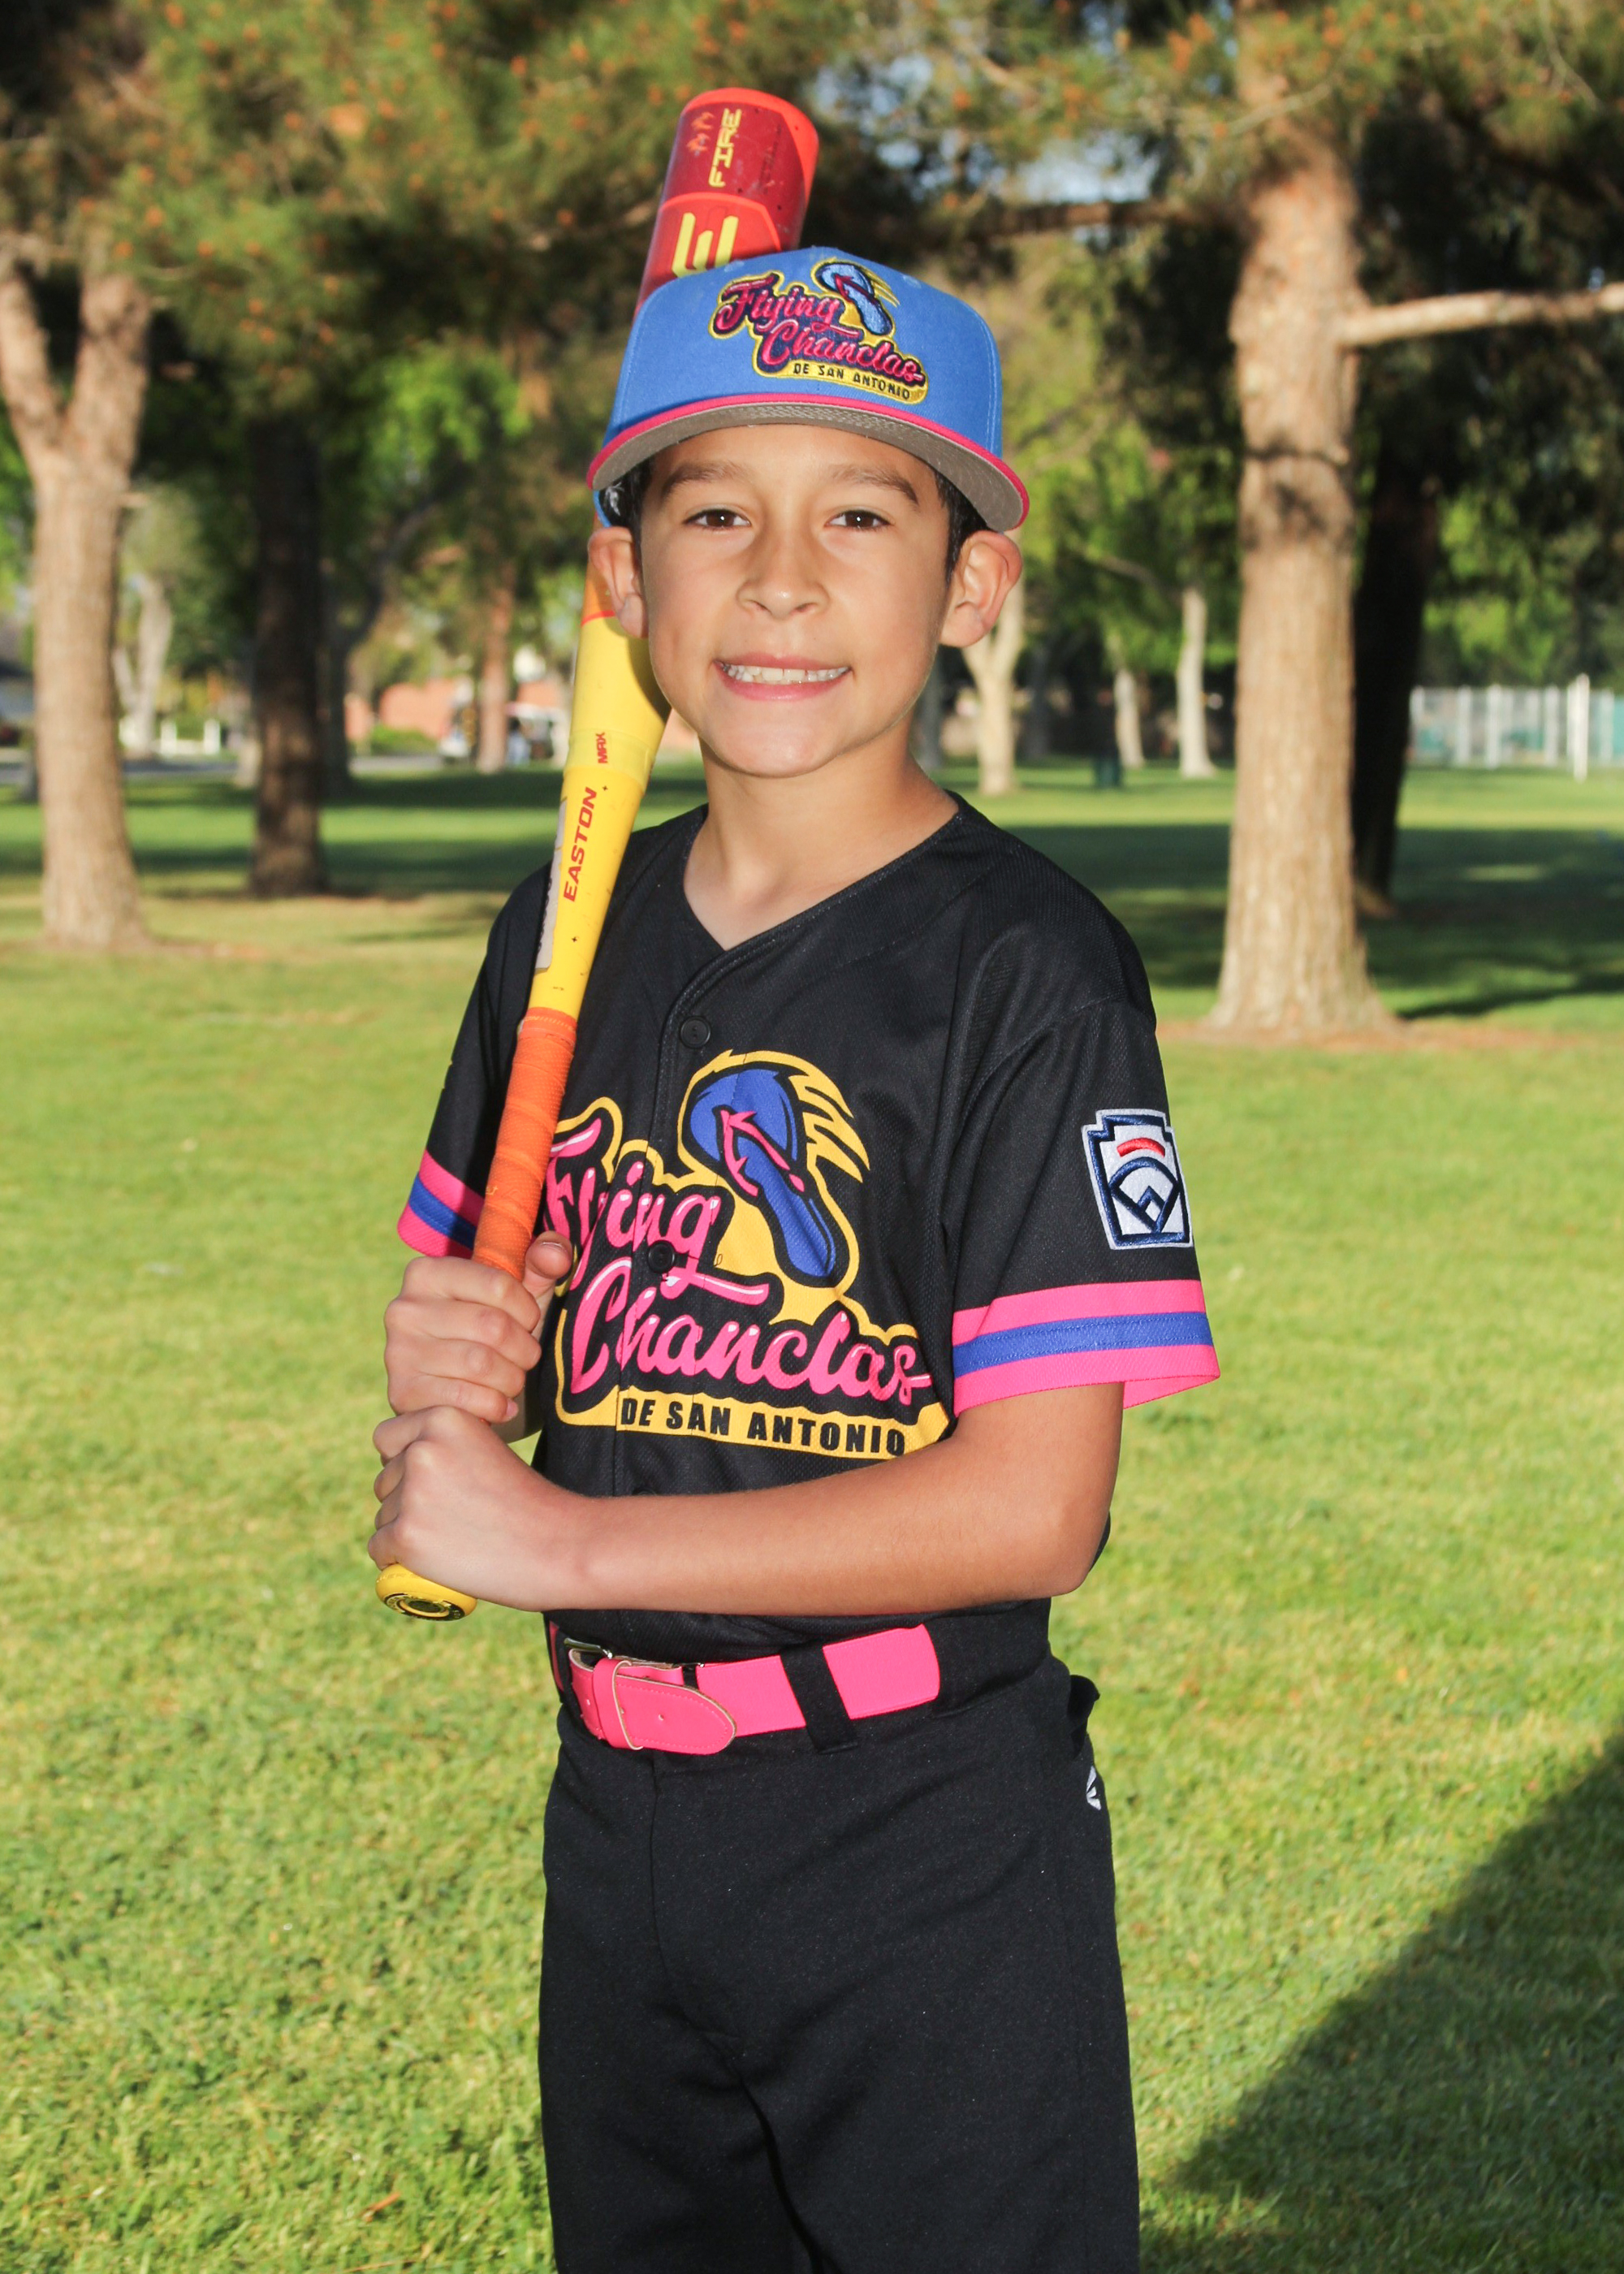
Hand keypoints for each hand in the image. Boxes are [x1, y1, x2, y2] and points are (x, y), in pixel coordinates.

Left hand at [369, 1404, 579, 1611]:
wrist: (560, 1545)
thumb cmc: (529, 1504)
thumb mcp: (486, 1451)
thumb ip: (445, 1450)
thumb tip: (400, 1467)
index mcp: (444, 1418)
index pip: (387, 1438)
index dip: (404, 1462)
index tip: (432, 1484)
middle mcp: (422, 1449)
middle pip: (384, 1480)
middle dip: (405, 1500)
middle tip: (452, 1520)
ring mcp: (412, 1493)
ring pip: (383, 1516)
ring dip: (406, 1531)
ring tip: (455, 1540)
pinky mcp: (407, 1536)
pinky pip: (379, 1548)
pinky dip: (398, 1560)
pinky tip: (432, 1562)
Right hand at [383, 1233, 571, 1424]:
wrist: (460, 1394)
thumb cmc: (495, 1335)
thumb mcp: (519, 1295)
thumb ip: (542, 1264)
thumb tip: (554, 1253)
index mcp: (427, 1272)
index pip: (499, 1284)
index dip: (527, 1310)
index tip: (527, 1323)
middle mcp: (404, 1308)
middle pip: (492, 1326)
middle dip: (524, 1349)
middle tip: (526, 1359)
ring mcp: (398, 1352)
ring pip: (482, 1364)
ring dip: (512, 1379)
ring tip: (512, 1380)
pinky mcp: (403, 1393)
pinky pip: (465, 1398)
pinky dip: (495, 1406)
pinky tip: (500, 1405)